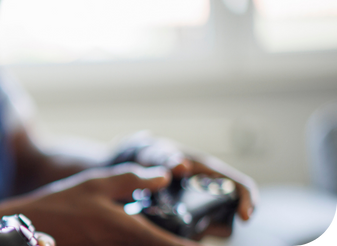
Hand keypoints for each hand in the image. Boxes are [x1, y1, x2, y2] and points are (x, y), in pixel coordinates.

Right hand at [0, 163, 200, 245]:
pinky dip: (147, 242)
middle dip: (183, 244)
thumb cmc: (63, 203)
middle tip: (203, 233)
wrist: (31, 226)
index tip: (210, 240)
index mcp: (129, 230)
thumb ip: (133, 179)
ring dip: (164, 242)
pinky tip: (146, 232)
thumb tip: (165, 175)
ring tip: (179, 233)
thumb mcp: (97, 183)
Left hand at [116, 132, 258, 238]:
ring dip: (202, 230)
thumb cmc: (153, 155)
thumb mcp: (155, 153)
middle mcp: (211, 190)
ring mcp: (202, 205)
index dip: (249, 200)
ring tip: (176, 225)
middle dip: (219, 224)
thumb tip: (182, 166)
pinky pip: (197, 231)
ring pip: (214, 225)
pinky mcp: (191, 217)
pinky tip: (170, 232)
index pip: (242, 186)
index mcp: (210, 172)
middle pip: (230, 212)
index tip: (244, 217)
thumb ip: (164, 157)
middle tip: (197, 228)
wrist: (139, 163)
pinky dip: (189, 234)